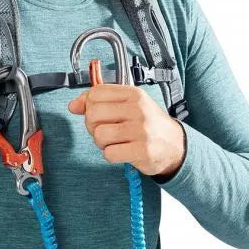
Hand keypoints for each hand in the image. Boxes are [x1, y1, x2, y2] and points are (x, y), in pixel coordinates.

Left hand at [68, 83, 184, 177]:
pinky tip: (122, 151)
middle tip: (106, 130)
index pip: (95, 93)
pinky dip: (111, 155)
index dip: (89, 105)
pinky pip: (109, 153)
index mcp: (133, 94)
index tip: (97, 113)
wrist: (175, 145)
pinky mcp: (142, 151)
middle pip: (93, 114)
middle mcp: (138, 109)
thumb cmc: (148, 124)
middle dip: (93, 126)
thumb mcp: (127, 105)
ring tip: (116, 142)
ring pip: (99, 135)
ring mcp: (141, 130)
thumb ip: (99, 102)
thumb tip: (73, 106)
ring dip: (102, 143)